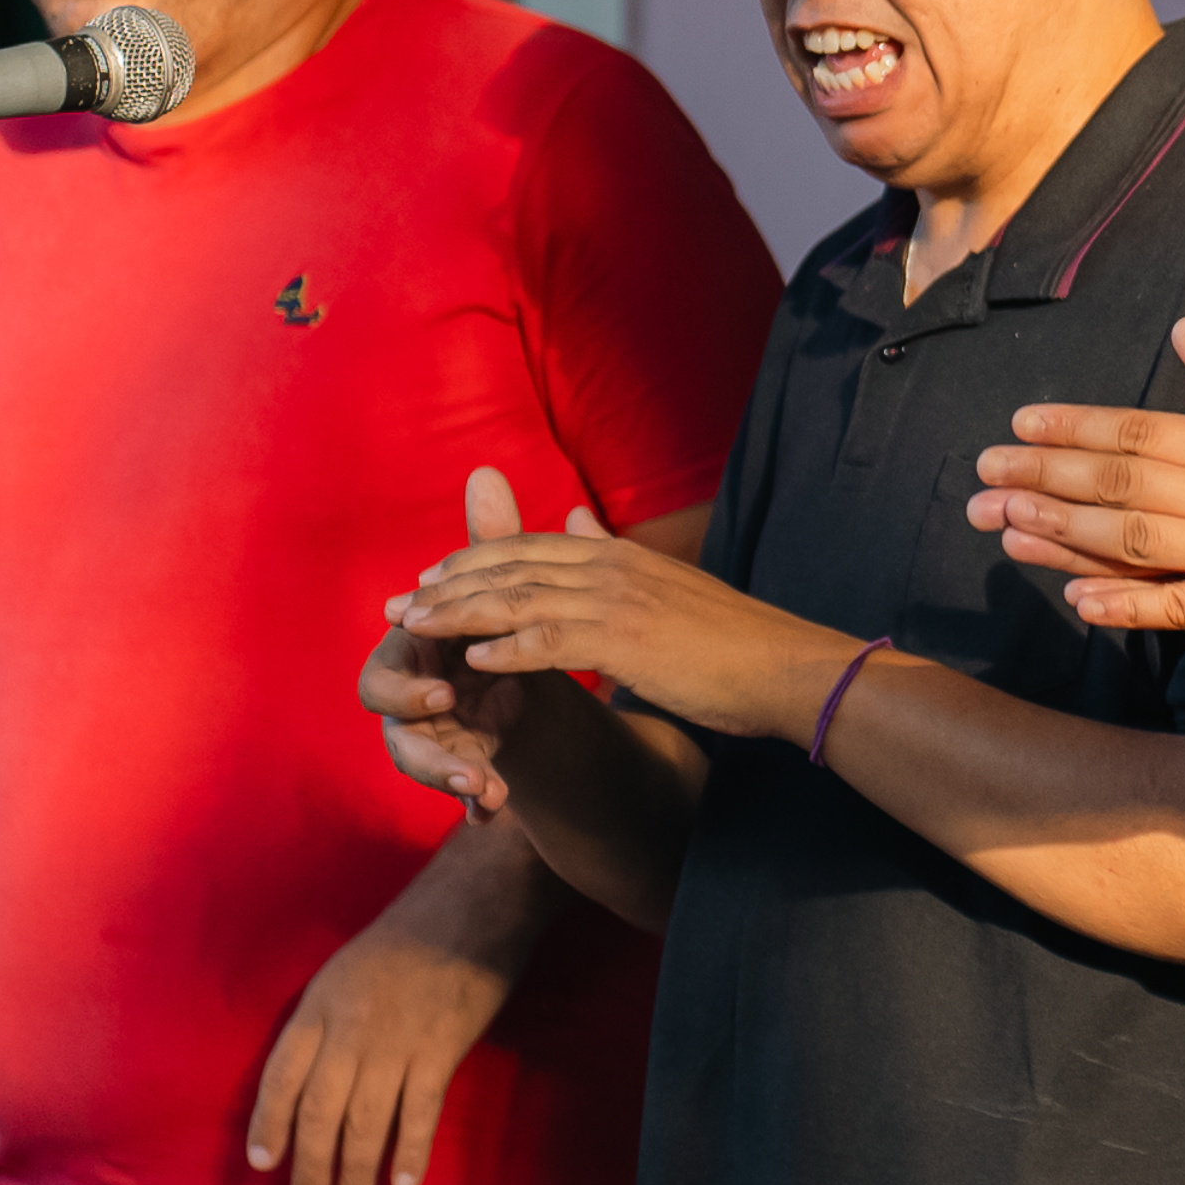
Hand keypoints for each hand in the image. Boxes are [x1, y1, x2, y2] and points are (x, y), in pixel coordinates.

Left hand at [243, 863, 544, 1184]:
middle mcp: (348, 1029)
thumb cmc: (409, 934)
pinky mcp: (441, 1049)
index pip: (281, 1077)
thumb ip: (327, 1020)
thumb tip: (315, 1078)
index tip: (262, 1163)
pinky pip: (420, 1112)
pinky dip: (411, 1151)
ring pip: (365, 1121)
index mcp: (319, 1005)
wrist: (473, 904)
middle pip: (320, 1111)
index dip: (269, 1123)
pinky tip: (405, 1183)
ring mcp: (395, 1042)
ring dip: (355, 1171)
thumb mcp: (345, 969)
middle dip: (311, 1165)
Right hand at [365, 467, 556, 816]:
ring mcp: (430, 737)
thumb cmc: (491, 620)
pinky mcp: (458, 764)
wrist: (521, 665)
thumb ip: (489, 545)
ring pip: (424, 768)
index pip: (380, 678)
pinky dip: (476, 803)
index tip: (447, 691)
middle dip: (427, 752)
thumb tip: (488, 473)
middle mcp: (407, 702)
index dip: (407, 687)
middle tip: (467, 765)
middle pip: (396, 734)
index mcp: (406, 657)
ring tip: (490, 794)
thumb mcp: (499, 590)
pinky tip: (495, 815)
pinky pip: (460, 793)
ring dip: (455, 782)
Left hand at [391, 486, 825, 741]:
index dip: (474, 560)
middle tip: (398, 605)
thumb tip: (580, 517)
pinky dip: (506, 649)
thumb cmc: (732, 640)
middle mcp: (611, 567)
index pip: (530, 546)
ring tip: (414, 630)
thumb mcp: (667, 585)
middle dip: (448, 585)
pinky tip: (470, 662)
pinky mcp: (625, 642)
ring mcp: (617, 602)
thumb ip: (614, 554)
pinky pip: (549, 642)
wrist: (786, 667)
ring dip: (459, 615)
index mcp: (619, 555)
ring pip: (518, 600)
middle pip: (510, 567)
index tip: (429, 577)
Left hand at [970, 293, 1184, 638]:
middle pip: (1120, 486)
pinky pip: (1177, 610)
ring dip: (1061, 535)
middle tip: (979, 477)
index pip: (1142, 430)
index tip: (1021, 426)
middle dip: (1042, 478)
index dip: (1075, 428)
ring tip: (1001, 526)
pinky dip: (1123, 606)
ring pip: (1134, 544)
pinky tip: (1074, 599)